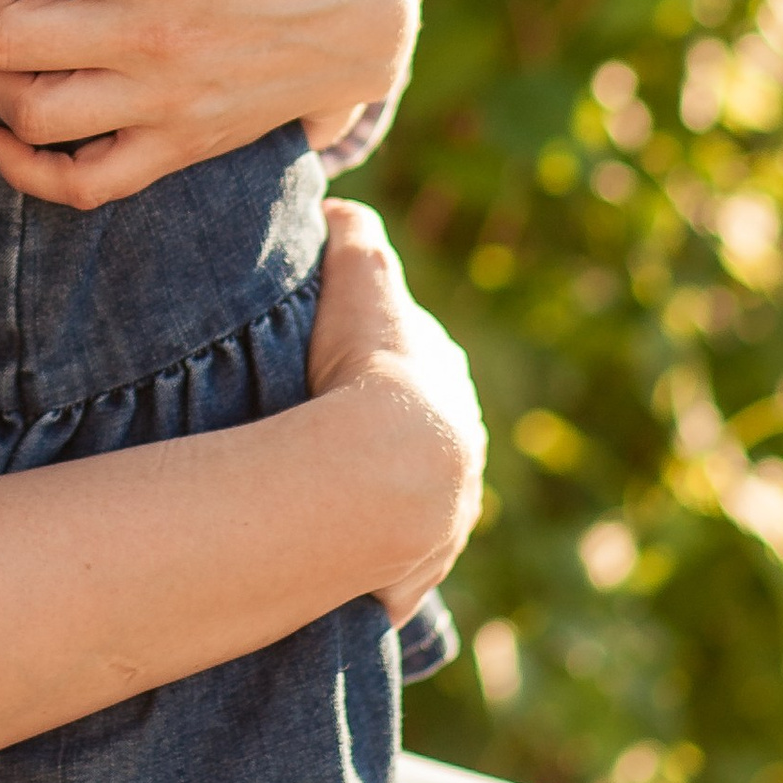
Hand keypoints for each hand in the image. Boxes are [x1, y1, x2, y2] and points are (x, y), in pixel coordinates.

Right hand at [306, 199, 483, 615]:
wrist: (387, 471)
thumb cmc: (372, 368)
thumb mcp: (360, 279)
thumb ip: (353, 234)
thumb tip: (339, 208)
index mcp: (449, 385)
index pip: (417, 362)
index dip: (375, 357)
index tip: (332, 362)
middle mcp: (462, 454)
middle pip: (418, 437)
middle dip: (382, 436)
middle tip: (321, 435)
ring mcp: (444, 519)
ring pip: (411, 505)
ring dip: (376, 504)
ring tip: (321, 501)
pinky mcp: (413, 575)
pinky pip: (386, 571)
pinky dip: (363, 565)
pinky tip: (332, 566)